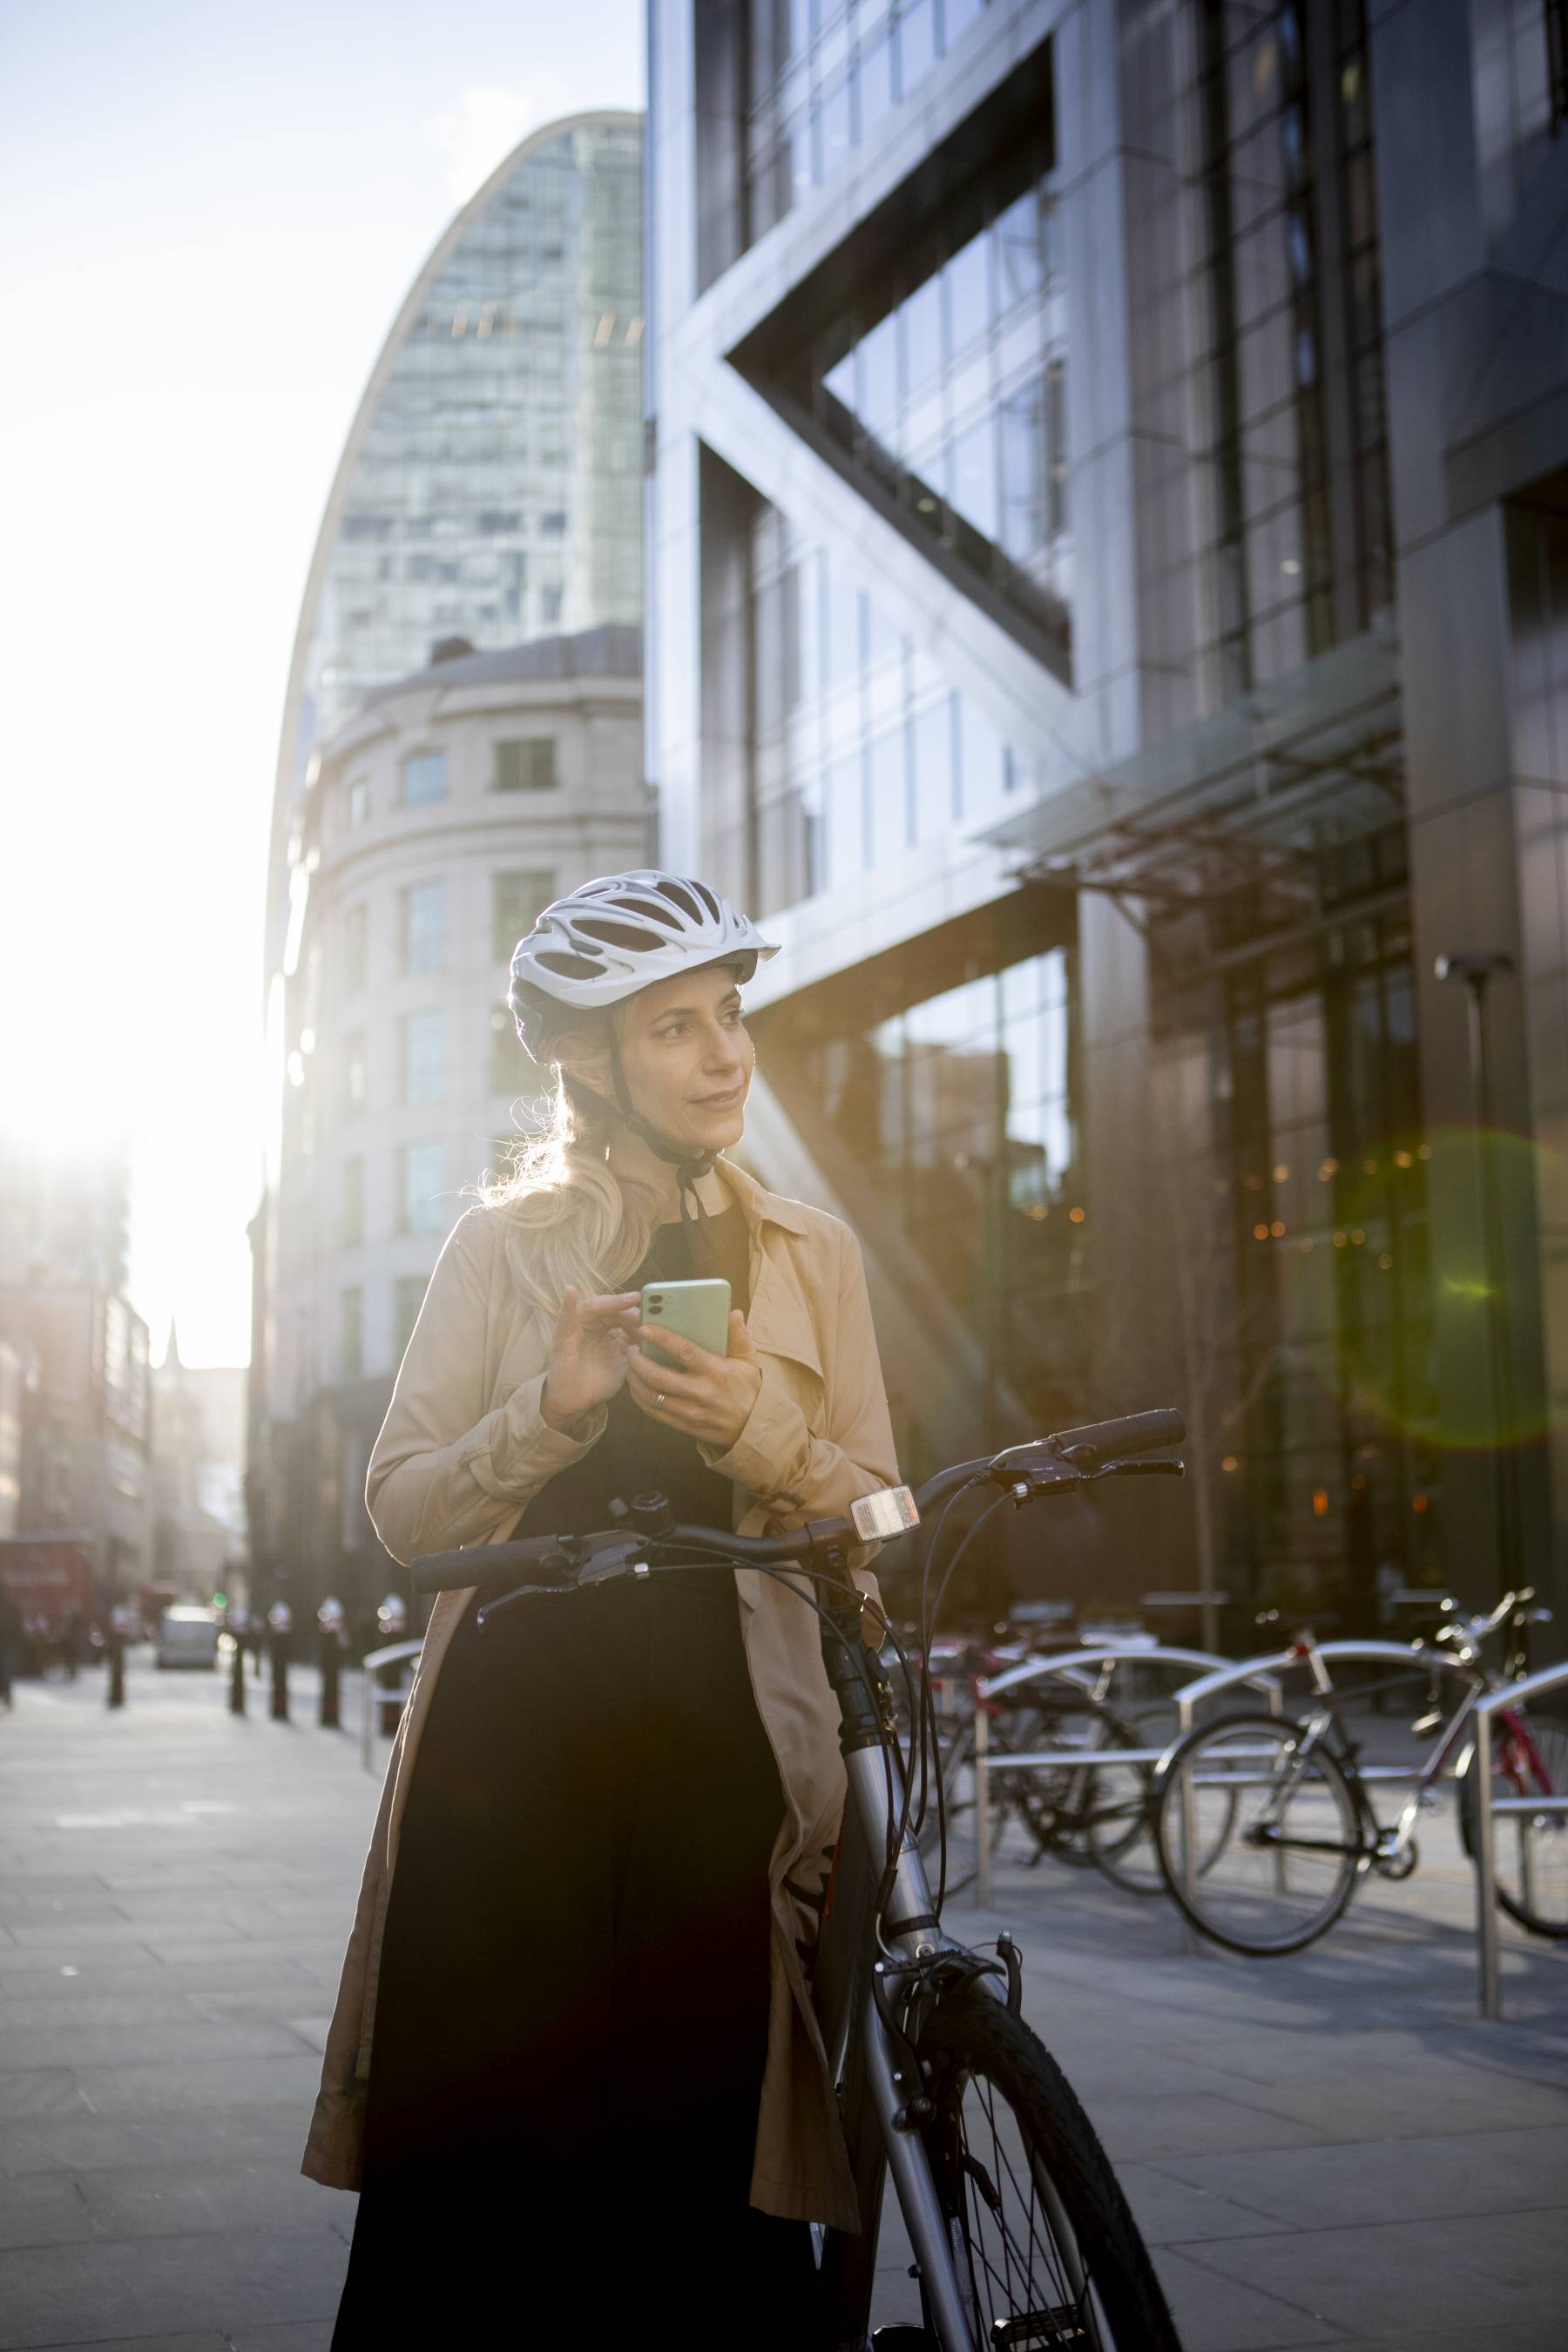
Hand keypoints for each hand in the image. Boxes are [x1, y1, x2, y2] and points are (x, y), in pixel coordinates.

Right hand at [540, 1287, 640, 1432]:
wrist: (577, 1404)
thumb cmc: (598, 1380)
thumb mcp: (624, 1361)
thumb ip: (635, 1344)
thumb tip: (654, 1330)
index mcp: (604, 1327)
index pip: (622, 1313)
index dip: (638, 1313)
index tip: (656, 1315)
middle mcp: (590, 1324)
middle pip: (610, 1307)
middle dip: (629, 1307)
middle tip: (648, 1309)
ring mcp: (575, 1329)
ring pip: (593, 1308)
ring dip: (612, 1303)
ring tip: (630, 1298)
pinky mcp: (561, 1339)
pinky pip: (564, 1319)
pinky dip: (567, 1304)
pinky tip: (570, 1291)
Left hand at [625, 1309, 761, 1452]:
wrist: (752, 1428)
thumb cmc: (748, 1389)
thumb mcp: (749, 1360)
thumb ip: (740, 1336)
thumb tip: (734, 1313)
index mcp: (716, 1371)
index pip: (683, 1351)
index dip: (661, 1338)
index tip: (644, 1328)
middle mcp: (700, 1392)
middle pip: (659, 1376)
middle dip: (638, 1361)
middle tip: (630, 1348)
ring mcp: (690, 1411)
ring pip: (652, 1396)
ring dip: (635, 1380)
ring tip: (629, 1366)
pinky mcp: (684, 1425)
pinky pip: (655, 1412)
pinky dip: (640, 1399)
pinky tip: (636, 1387)